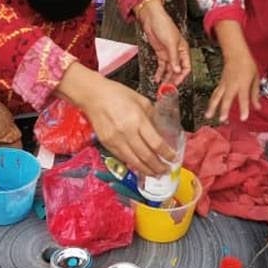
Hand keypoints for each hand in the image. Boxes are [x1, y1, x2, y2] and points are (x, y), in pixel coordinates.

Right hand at [58, 65, 174, 175]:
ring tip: (156, 173)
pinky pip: (123, 158)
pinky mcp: (107, 145)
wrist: (93, 96)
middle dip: (159, 166)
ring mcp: (116, 140)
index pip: (156, 143)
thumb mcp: (141, 101)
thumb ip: (152, 116)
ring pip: (134, 162)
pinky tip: (141, 167)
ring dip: (147, 170)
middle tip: (167, 169)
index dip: (167, 153)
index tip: (173, 158)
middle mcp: (127, 132)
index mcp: (138, 120)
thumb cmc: (117, 94)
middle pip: (146, 156)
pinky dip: (134, 165)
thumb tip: (161, 131)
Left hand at [136, 0, 190, 85]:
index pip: (186, 67)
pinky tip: (157, 78)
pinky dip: (159, 73)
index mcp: (183, 50)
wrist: (152, 18)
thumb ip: (174, 58)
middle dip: (173, 80)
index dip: (182, 76)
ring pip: (169, 70)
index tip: (176, 84)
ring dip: (166, 78)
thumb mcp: (170, 43)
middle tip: (168, 89)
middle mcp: (177, 53)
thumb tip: (177, 70)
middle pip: (177, 70)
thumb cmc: (164, 25)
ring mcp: (168, 53)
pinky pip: (161, 66)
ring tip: (162, 87)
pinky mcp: (160, 53)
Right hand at [206, 46, 260, 122]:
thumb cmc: (247, 65)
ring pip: (216, 96)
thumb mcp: (256, 78)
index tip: (243, 118)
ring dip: (212, 107)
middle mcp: (232, 85)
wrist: (236, 53)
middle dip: (223, 109)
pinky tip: (209, 108)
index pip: (244, 98)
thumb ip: (255, 94)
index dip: (244, 108)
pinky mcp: (220, 83)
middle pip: (227, 98)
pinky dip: (211, 101)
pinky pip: (215, 93)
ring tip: (208, 116)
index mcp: (243, 84)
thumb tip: (258, 107)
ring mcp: (224, 84)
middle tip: (222, 119)